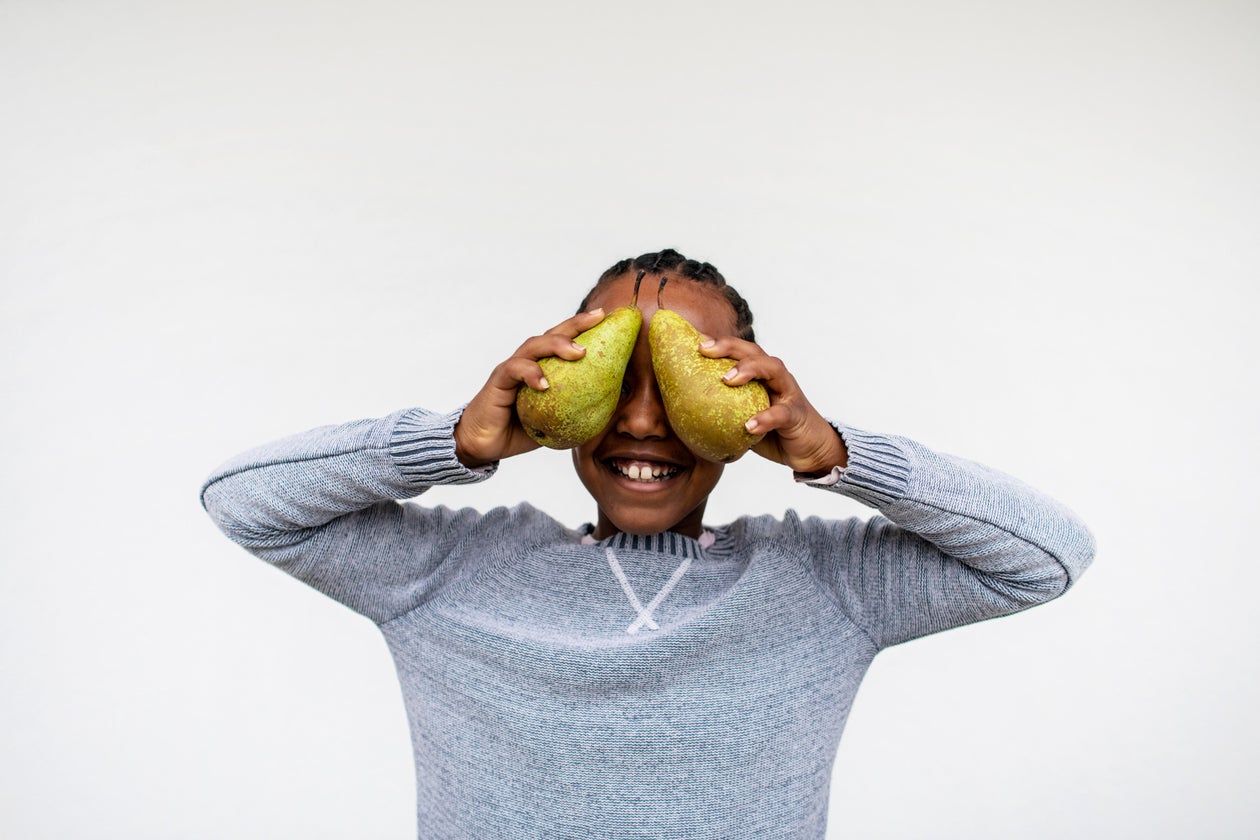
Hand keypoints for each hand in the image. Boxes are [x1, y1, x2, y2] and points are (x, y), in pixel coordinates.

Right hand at [453, 308, 606, 467]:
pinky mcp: (498, 381)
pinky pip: (514, 371)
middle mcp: (527, 362)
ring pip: (533, 346)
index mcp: (543, 367)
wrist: (485, 444)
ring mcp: (512, 369)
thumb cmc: (521, 431)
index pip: (564, 342)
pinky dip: (530, 373)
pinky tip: (544, 383)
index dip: (584, 328)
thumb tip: (615, 407)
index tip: (608, 318)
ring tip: (578, 352)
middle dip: (575, 324)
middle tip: (598, 317)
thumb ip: (578, 410)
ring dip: (556, 345)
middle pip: (551, 334)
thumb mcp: (557, 421)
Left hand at [699, 336, 847, 476]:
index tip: (692, 339)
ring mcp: (788, 392)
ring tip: (727, 379)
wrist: (809, 449)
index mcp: (759, 375)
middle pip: (754, 351)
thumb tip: (681, 416)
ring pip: (773, 369)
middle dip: (729, 346)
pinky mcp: (796, 414)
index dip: (717, 342)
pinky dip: (766, 417)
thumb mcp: (742, 418)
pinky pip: (781, 413)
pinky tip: (749, 425)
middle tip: (704, 350)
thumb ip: (722, 411)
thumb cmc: (772, 432)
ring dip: (750, 369)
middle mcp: (774, 377)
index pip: (738, 352)